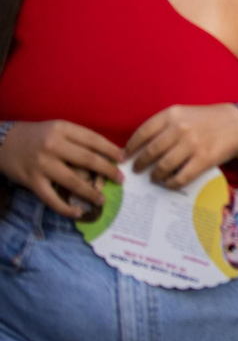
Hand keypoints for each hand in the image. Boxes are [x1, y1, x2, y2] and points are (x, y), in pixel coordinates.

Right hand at [0, 121, 122, 217]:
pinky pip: (52, 198)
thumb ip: (77, 138)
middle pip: (88, 160)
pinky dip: (66, 208)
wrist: (1, 142)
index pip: (93, 140)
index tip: (122, 158)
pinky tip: (78, 212)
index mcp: (62, 129)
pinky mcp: (32, 181)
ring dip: (91, 192)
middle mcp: (53, 146)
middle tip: (120, 179)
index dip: (110, 150)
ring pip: (73, 181)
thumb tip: (105, 153)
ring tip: (102, 200)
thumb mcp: (57, 128)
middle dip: (108, 170)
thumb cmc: (35, 135)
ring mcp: (42, 165)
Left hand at [125, 104, 237, 189]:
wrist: (237, 125)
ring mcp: (192, 145)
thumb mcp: (183, 114)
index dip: (131, 147)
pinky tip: (168, 183)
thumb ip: (163, 126)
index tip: (125, 156)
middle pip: (150, 152)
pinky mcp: (203, 159)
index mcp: (172, 115)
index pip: (143, 132)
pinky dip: (171, 183)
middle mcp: (180, 128)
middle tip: (136, 170)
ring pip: (163, 166)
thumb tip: (139, 147)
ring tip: (153, 177)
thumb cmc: (206, 120)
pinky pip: (181, 177)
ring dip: (155, 175)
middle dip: (140, 164)